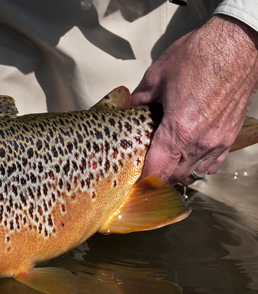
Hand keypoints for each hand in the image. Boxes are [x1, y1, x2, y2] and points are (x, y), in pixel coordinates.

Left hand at [131, 15, 257, 185]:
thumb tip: (126, 109)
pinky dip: (198, 166)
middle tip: (143, 170)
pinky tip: (187, 157)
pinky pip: (213, 164)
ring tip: (164, 164)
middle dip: (157, 177)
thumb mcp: (157, 75)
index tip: (132, 180)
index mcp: (180, 129)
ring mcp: (218, 141)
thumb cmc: (200, 55)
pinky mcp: (230, 136)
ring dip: (178, 173)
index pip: (157, 170)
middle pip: (175, 176)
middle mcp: (201, 141)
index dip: (142, 180)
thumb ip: (139, 99)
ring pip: (194, 173)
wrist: (238, 43)